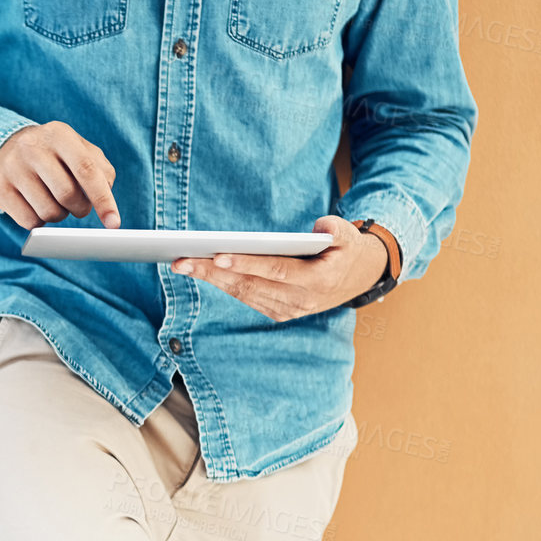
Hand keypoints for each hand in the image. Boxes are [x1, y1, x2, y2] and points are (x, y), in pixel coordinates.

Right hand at [0, 121, 120, 229]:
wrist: (7, 149)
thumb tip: (106, 203)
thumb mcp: (79, 151)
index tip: (113, 223)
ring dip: (59, 215)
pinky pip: (29, 222)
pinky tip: (35, 206)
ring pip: (48, 212)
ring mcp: (12, 167)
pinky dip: (40, 222)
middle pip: (67, 195)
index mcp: (59, 134)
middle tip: (78, 206)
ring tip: (54, 201)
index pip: (86, 170)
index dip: (103, 199)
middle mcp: (32, 147)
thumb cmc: (54, 155)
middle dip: (80, 209)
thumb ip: (101, 171)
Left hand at [170, 216, 389, 320]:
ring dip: (211, 279)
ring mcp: (287, 310)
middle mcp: (299, 301)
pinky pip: (246, 297)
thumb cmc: (347, 250)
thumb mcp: (350, 235)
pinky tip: (201, 271)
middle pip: (250, 285)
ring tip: (182, 264)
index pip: (276, 271)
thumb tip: (318, 229)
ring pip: (243, 293)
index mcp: (318, 282)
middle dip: (213, 272)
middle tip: (182, 261)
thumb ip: (337, 230)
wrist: (358, 279)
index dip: (247, 264)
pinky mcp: (278, 312)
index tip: (218, 255)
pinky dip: (223, 284)